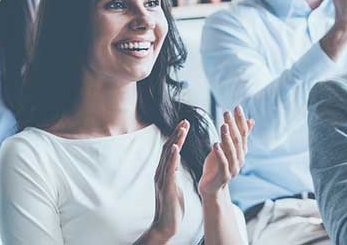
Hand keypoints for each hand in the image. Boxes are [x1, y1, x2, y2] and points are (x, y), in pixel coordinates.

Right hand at [144, 120, 188, 243]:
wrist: (166, 225)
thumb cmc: (172, 208)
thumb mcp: (174, 186)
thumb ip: (173, 173)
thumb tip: (175, 162)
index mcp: (164, 172)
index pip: (170, 150)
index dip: (176, 137)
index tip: (184, 125)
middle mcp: (160, 173)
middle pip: (168, 149)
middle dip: (176, 134)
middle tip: (185, 121)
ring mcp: (162, 179)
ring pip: (168, 156)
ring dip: (175, 141)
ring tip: (182, 129)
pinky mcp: (166, 187)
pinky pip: (168, 169)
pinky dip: (172, 157)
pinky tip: (176, 147)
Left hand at [198, 106, 253, 199]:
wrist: (211, 188)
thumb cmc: (217, 165)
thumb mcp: (228, 148)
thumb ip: (238, 135)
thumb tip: (251, 120)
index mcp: (241, 151)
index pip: (243, 133)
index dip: (240, 120)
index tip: (236, 107)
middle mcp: (240, 158)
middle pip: (238, 140)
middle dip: (233, 125)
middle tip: (227, 112)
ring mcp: (233, 168)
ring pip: (232, 151)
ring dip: (227, 138)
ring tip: (223, 126)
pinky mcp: (224, 176)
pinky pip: (223, 164)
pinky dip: (220, 154)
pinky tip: (215, 144)